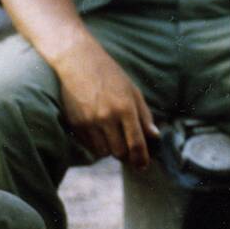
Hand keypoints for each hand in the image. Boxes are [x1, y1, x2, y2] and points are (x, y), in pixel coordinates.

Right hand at [53, 39, 158, 169]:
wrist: (79, 63)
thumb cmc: (111, 76)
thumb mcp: (133, 92)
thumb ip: (144, 115)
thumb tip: (154, 136)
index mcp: (125, 108)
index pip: (136, 143)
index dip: (141, 158)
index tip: (143, 166)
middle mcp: (107, 117)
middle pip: (119, 152)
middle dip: (126, 155)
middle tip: (129, 150)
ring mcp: (89, 122)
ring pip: (103, 152)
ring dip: (111, 149)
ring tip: (113, 135)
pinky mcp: (75, 124)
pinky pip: (89, 146)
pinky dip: (97, 144)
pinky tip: (99, 131)